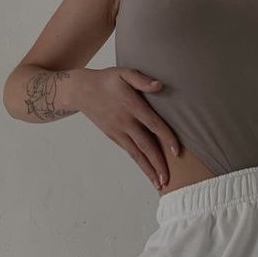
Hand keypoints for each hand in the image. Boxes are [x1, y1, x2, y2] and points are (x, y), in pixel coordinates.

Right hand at [74, 67, 180, 190]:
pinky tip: (146, 169)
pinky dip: (138, 161)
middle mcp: (125, 123)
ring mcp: (118, 131)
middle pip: (145, 146)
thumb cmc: (106, 80)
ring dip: (147, 169)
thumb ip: (142, 80)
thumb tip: (160, 85)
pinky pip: (128, 150)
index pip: (154, 125)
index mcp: (132, 107)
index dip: (167, 139)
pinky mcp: (112, 135)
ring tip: (158, 183)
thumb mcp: (124, 73)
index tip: (177, 152)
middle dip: (157, 164)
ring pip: (136, 153)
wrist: (81, 90)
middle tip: (168, 180)